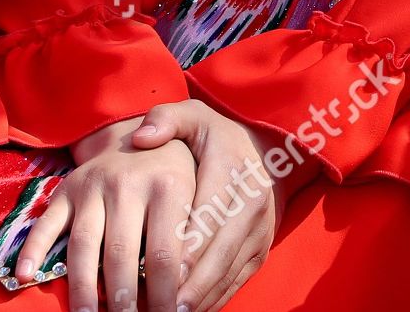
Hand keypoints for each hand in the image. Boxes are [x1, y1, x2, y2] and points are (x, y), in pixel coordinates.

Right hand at [16, 114, 195, 311]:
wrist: (141, 129)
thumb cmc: (177, 168)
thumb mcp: (202, 178)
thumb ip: (201, 221)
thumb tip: (191, 276)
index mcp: (169, 182)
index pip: (165, 250)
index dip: (165, 290)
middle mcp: (128, 182)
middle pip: (121, 254)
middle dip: (124, 299)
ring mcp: (94, 185)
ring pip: (84, 245)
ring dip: (84, 289)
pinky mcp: (67, 190)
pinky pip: (46, 222)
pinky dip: (33, 249)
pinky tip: (27, 276)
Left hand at [130, 100, 291, 311]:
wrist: (269, 152)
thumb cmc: (217, 139)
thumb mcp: (195, 116)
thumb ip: (166, 118)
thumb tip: (140, 136)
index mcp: (232, 170)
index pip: (206, 217)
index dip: (183, 252)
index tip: (154, 276)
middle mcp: (252, 202)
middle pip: (217, 254)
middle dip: (187, 287)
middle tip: (155, 310)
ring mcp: (259, 230)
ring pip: (226, 274)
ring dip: (196, 299)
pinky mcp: (260, 250)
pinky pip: (235, 282)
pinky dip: (209, 301)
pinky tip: (183, 311)